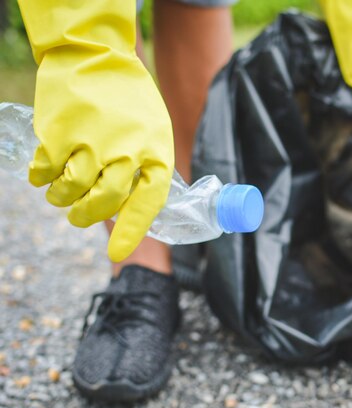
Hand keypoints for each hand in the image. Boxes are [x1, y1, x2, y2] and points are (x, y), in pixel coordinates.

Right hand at [18, 0, 174, 261]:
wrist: (95, 54)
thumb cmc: (128, 100)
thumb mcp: (154, 131)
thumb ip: (146, 168)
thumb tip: (133, 209)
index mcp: (155, 151)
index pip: (149, 201)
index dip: (132, 229)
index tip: (116, 253)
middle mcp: (127, 150)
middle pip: (105, 202)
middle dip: (86, 216)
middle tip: (77, 215)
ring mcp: (92, 141)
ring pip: (71, 191)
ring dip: (61, 198)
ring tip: (60, 190)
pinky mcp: (59, 133)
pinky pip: (45, 173)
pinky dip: (40, 177)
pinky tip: (43, 170)